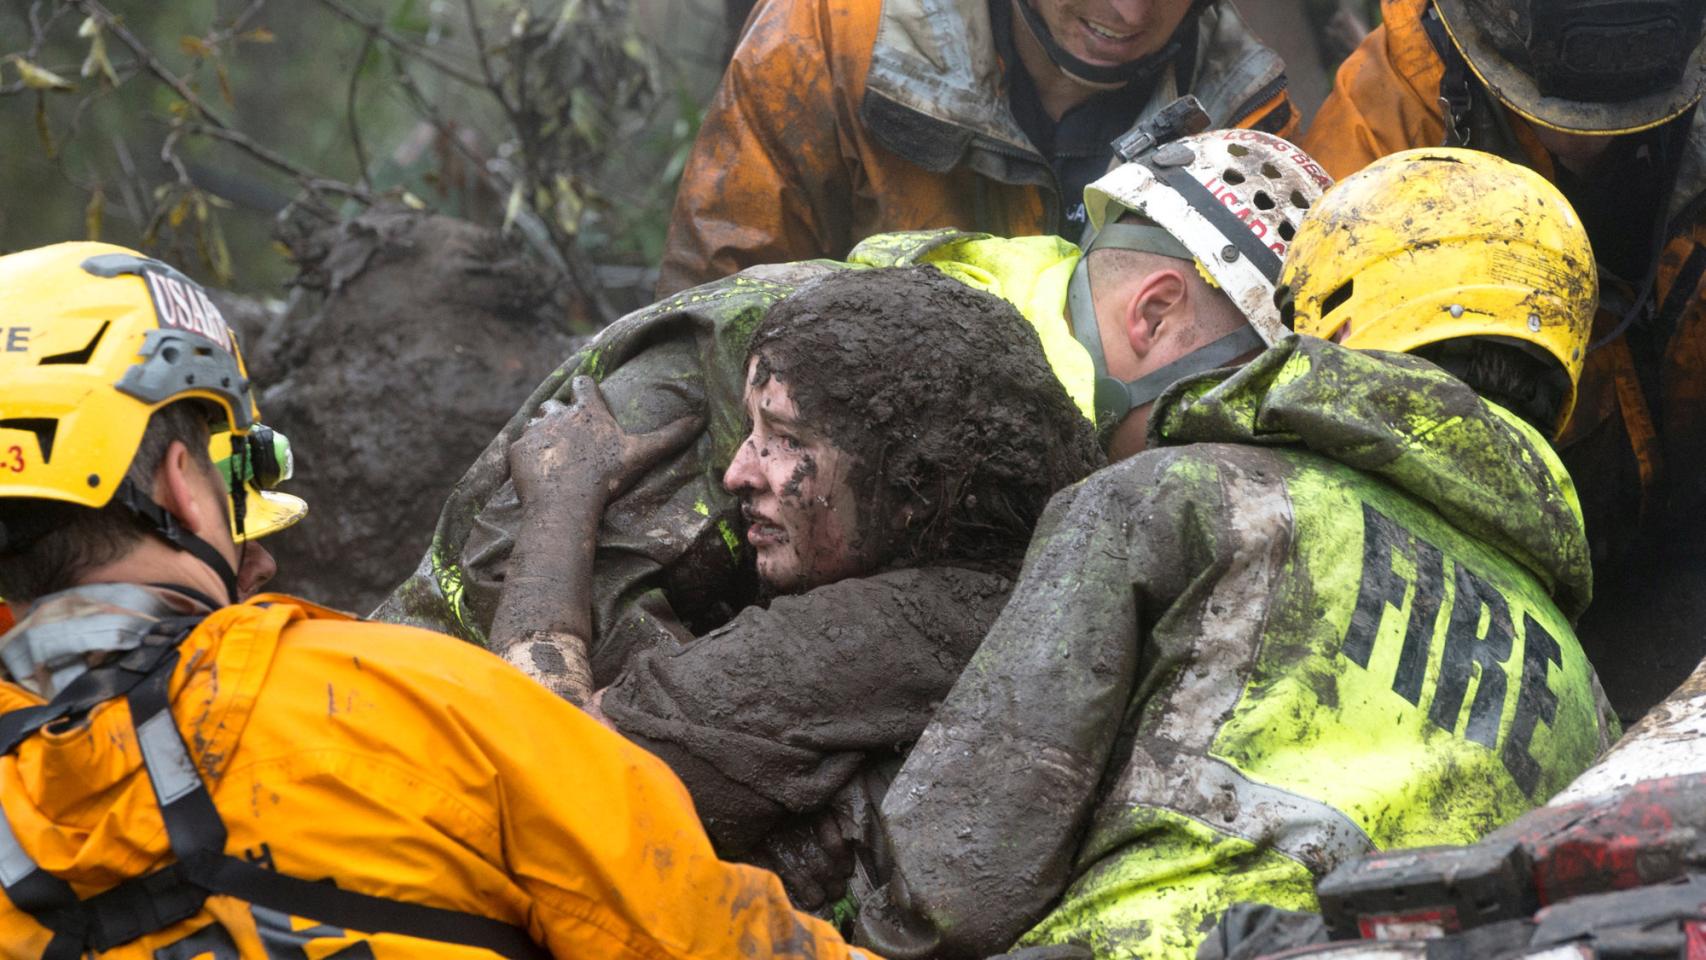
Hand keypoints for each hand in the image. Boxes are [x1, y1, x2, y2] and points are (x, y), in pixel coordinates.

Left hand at [508, 375, 702, 505]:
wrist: (566, 502)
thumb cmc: (606, 476)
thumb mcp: (641, 454)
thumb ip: (670, 437)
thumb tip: (700, 420)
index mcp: (588, 411)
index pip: (583, 385)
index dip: (584, 388)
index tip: (586, 395)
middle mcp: (559, 415)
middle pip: (553, 404)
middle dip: (557, 414)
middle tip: (567, 436)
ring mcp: (536, 432)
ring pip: (534, 423)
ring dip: (541, 433)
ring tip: (551, 453)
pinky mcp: (518, 450)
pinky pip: (520, 448)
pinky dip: (528, 456)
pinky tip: (538, 471)